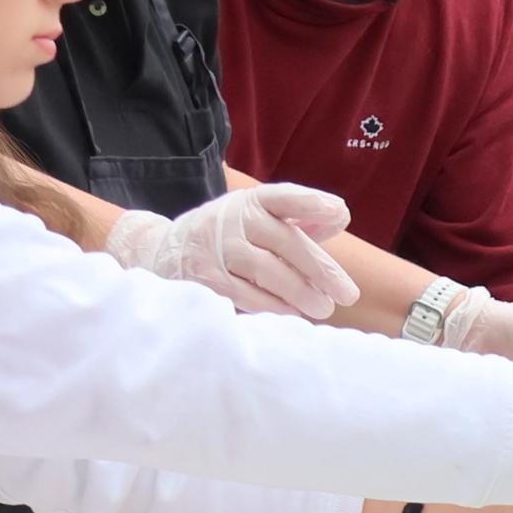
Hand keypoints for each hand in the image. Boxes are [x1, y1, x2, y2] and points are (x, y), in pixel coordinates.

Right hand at [106, 185, 350, 319]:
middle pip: (285, 241)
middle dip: (320, 269)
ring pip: (266, 270)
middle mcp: (233, 219)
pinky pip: (244, 293)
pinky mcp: (205, 276)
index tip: (339, 212)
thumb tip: (339, 217)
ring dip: (300, 292)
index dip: (310, 202)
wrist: (165, 250)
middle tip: (348, 294)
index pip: (283, 197)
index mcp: (251, 202)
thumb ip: (298, 219)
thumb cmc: (228, 236)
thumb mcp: (257, 219)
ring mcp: (217, 247)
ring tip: (324, 309)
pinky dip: (272, 306)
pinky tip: (292, 315)